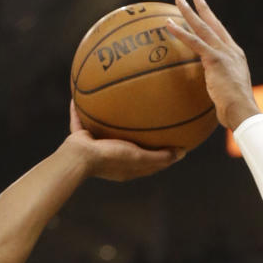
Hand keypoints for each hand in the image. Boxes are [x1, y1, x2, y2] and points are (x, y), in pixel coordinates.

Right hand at [66, 101, 184, 181]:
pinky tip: (82, 94)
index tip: (173, 142)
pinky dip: (81, 110)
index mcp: (126, 167)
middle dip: (137, 134)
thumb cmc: (110, 158)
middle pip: (128, 146)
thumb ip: (160, 157)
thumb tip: (183, 153)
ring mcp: (95, 148)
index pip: (147, 162)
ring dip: (109, 118)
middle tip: (150, 119)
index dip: (161, 155)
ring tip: (115, 102)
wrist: (80, 158)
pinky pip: (81, 120)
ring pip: (103, 130)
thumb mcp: (139, 157)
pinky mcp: (81, 138)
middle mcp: (111, 158)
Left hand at [166, 0, 257, 132]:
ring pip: (203, 27)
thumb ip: (221, 87)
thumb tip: (215, 96)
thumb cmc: (236, 111)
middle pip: (214, 24)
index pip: (222, 35)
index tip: (206, 12)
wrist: (243, 112)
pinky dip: (180, 32)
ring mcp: (223, 53)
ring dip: (189, 12)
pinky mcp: (214, 59)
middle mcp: (231, 51)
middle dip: (203, 8)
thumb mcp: (229, 95)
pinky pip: (194, 42)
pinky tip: (168, 24)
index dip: (214, 22)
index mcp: (236, 57)